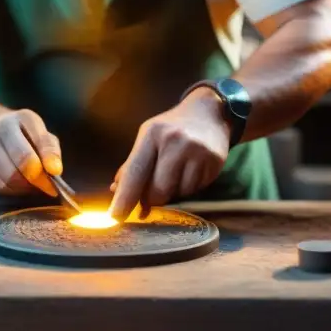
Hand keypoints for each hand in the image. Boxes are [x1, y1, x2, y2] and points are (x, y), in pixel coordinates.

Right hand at [0, 108, 62, 196]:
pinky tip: (16, 182)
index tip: (56, 171)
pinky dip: (12, 190)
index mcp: (22, 118)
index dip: (49, 158)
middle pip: (22, 162)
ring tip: (30, 182)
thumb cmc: (22, 135)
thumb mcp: (40, 134)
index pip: (39, 140)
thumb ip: (50, 150)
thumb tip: (55, 171)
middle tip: (45, 184)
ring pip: (10, 179)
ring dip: (25, 186)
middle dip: (37, 178)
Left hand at [108, 90, 229, 220]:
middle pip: (158, 191)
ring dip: (174, 191)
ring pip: (179, 194)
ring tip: (177, 171)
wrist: (209, 112)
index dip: (125, 197)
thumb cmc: (171, 127)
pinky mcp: (214, 162)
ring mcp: (197, 152)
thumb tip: (117, 191)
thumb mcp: (148, 137)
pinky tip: (191, 169)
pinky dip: (189, 186)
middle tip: (152, 194)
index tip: (116, 217)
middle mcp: (175, 142)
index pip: (135, 172)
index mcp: (152, 134)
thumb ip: (133, 165)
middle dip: (152, 199)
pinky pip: (196, 190)